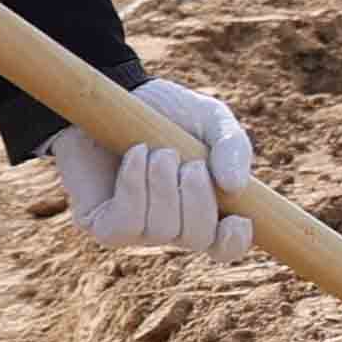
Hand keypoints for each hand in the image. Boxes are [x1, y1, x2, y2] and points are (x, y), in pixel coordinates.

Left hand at [56, 78, 261, 258]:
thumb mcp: (210, 119)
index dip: (234, 242)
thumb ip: (233, 147)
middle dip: (198, 196)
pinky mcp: (102, 223)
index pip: (224, 246)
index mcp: (202, 208)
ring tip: (157, 151)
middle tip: (190, 162)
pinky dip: (135, 186)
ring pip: (161, 230)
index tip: (239, 218)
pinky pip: (127, 222)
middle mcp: (171, 226)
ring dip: (163, 184)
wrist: (114, 94)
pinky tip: (136, 155)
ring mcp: (135, 229)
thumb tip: (235, 187)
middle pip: (198, 238)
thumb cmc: (164, 112)